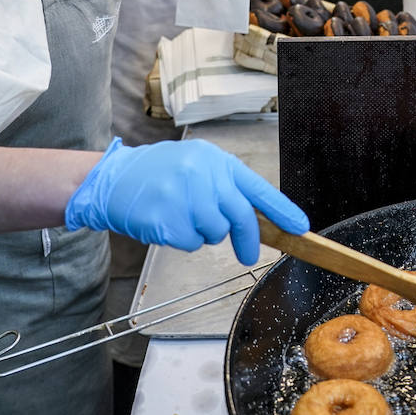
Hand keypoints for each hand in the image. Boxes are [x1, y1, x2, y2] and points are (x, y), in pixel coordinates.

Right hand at [64, 138, 308, 264]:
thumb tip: (258, 219)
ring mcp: (184, 196)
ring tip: (184, 216)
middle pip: (241, 216)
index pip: (258, 187)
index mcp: (216, 160)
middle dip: (247, 239)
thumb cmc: (160, 173)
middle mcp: (202, 174)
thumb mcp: (198, 166)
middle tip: (247, 254)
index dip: (282, 210)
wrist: (115, 178)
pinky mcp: (167, 218)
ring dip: (204, 234)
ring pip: (215, 233)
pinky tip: (168, 222)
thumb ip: (226, 188)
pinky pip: (190, 242)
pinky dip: (183, 240)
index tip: (300, 227)